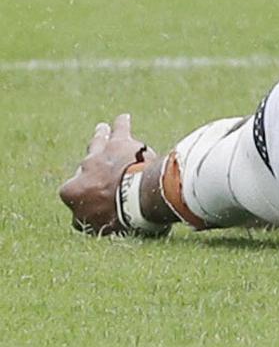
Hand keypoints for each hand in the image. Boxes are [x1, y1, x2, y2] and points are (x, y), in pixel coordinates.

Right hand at [58, 114, 156, 235]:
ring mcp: (100, 155)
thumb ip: (94, 223)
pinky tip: (124, 118)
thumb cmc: (121, 218)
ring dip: (101, 136)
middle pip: (85, 167)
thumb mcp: (100, 228)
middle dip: (90, 166)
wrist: (137, 198)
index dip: (88, 200)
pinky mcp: (120, 143)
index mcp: (72, 193)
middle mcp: (82, 171)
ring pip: (98, 143)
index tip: (97, 202)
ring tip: (102, 129)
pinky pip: (120, 129)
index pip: (75, 197)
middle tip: (93, 162)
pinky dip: (122, 123)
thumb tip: (94, 225)